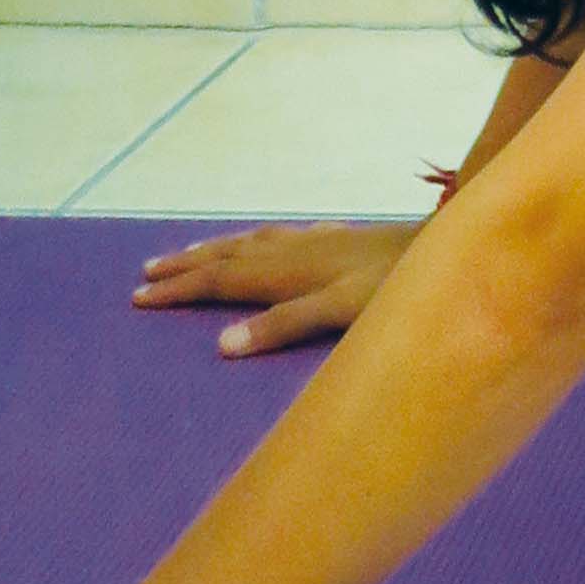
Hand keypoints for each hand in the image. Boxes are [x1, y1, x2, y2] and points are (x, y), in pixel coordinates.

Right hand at [129, 218, 421, 354]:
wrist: (447, 243)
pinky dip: (255, 241)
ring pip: (252, 243)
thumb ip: (284, 326)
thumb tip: (221, 347)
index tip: (137, 298)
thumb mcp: (340, 312)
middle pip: (228, 257)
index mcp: (288, 270)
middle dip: (186, 267)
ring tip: (187, 254)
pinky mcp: (340, 238)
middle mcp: (296, 250)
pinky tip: (265, 241)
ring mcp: (318, 240)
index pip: (220, 281)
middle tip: (144, 275)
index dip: (179, 291)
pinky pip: (279, 237)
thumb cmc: (395, 286)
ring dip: (216, 250)